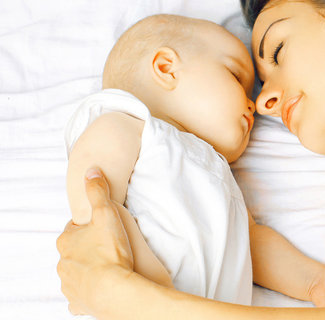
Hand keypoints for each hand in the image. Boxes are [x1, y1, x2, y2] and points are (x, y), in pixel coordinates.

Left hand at [56, 167, 133, 315]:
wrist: (114, 290)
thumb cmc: (110, 252)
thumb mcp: (106, 213)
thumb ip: (98, 190)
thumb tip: (91, 170)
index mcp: (66, 241)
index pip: (75, 229)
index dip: (89, 227)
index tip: (103, 229)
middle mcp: (63, 263)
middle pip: (75, 251)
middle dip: (88, 249)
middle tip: (109, 247)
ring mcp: (69, 284)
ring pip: (76, 273)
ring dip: (89, 270)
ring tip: (110, 267)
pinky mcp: (77, 301)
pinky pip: (80, 295)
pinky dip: (89, 292)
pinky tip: (103, 287)